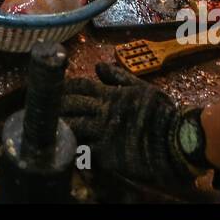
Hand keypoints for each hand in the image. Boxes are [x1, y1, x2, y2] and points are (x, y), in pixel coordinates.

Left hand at [60, 62, 206, 186]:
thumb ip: (119, 77)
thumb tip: (97, 66)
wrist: (175, 140)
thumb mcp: (142, 88)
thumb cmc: (161, 112)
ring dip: (61, 126)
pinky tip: (65, 147)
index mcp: (111, 95)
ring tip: (49, 126)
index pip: (81, 86)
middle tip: (44, 106)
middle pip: (71, 105)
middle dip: (56, 105)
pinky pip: (84, 150)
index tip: (55, 87)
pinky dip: (74, 148)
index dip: (66, 86)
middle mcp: (103, 112)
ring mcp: (103, 132)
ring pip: (73, 126)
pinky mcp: (107, 153)